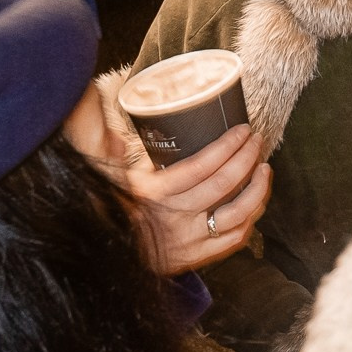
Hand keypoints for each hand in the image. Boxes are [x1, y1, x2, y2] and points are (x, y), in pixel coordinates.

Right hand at [65, 85, 271, 276]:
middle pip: (223, 186)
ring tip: (263, 168)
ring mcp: (188, 242)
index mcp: (152, 192)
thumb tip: (87, 93)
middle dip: (247, 158)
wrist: (104, 253)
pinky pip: (234, 239)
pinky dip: (250, 219)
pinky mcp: (196, 258)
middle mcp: (174, 218)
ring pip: (236, 214)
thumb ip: (91, 131)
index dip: (228, 146)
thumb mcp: (97, 167)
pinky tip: (255, 202)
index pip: (201, 167)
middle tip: (256, 141)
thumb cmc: (106, 202)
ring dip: (256, 190)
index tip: (243, 130)